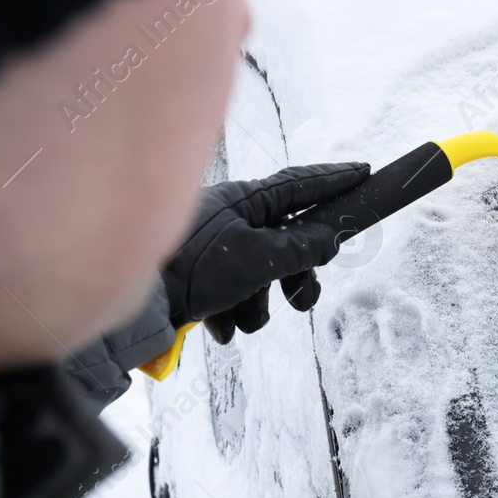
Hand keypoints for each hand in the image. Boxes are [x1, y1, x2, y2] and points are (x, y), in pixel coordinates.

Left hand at [162, 162, 369, 342]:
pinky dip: (232, 314)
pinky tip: (216, 323)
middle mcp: (230, 221)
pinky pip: (234, 297)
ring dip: (257, 305)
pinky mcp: (200, 280)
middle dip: (295, 277)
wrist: (134, 307)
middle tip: (302, 299)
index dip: (334, 181)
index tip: (363, 174)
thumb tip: (329, 239)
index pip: (299, 185)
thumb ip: (300, 249)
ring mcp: (215, 250)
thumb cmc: (190, 269)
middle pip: (286, 242)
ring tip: (241, 317)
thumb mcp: (256, 259)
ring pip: (262, 278)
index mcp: (244, 201)